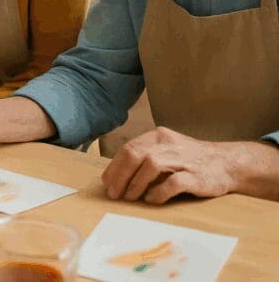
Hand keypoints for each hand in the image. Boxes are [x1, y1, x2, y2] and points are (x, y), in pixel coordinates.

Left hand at [101, 127, 237, 203]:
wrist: (229, 164)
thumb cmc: (192, 160)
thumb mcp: (167, 150)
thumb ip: (146, 156)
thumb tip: (117, 175)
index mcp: (159, 136)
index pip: (129, 148)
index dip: (114, 166)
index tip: (107, 182)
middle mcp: (169, 144)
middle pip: (135, 155)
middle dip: (120, 176)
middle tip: (114, 194)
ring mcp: (183, 159)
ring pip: (150, 165)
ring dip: (135, 184)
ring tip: (130, 198)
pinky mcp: (196, 176)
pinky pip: (172, 183)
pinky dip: (158, 192)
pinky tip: (152, 200)